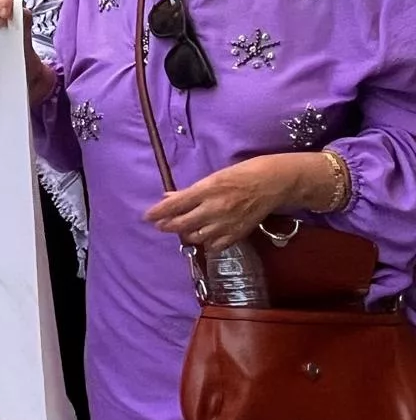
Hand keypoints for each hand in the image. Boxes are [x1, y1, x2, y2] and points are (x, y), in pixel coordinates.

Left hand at [144, 154, 315, 252]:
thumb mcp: (213, 177)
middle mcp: (214, 209)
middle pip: (182, 224)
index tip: (146, 216)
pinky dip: (206, 243)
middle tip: (160, 225)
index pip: (175, 205)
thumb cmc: (242, 174)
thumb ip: (190, 191)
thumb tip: (168, 197)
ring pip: (196, 237)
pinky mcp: (238, 234)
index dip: (158, 212)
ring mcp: (226, 224)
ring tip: (181, 230)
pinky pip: (215, 246)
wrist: (273, 183)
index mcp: (207, 190)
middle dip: (167, 226)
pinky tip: (204, 238)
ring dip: (185, 234)